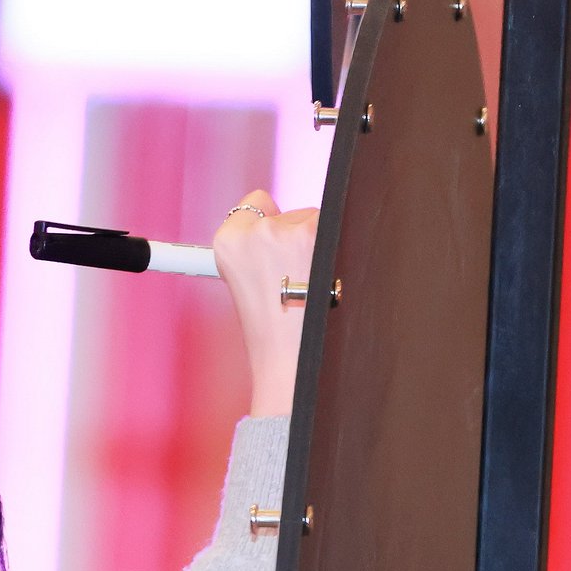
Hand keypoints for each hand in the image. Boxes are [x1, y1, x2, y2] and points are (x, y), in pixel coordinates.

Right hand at [213, 190, 320, 417]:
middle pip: (290, 213)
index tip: (272, 249)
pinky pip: (341, 230)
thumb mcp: (246, 286)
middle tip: (296, 284)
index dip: (266, 227)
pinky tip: (332, 281)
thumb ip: (256, 251)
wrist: (295, 364)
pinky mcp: (328, 237)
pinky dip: (340, 252)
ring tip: (315, 289)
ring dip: (320, 247)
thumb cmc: (273, 335)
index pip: (253, 205)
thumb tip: (280, 228)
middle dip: (297, 240)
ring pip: (317, 221)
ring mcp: (294, 232)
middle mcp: (259, 231)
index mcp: (229, 243)